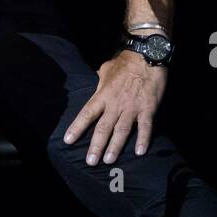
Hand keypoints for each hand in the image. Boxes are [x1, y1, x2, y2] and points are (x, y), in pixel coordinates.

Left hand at [63, 50, 167, 164]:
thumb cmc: (126, 62)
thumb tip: (96, 82)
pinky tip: (140, 152)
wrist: (147, 55)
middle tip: (90, 161)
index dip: (77, 127)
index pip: (87, 113)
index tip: (68, 140)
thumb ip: (100, 79)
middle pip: (103, 128)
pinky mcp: (148, 108)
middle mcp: (115, 104)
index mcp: (103, 94)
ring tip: (109, 160)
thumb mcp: (107, 68)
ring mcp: (132, 107)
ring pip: (121, 131)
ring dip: (115, 147)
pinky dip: (143, 139)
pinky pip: (145, 127)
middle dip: (96, 146)